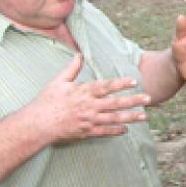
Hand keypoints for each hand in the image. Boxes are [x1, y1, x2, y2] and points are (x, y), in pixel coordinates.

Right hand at [33, 54, 151, 142]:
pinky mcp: (86, 132)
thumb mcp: (58, 82)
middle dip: (133, 101)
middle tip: (148, 98)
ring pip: (114, 119)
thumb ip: (72, 69)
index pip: (105, 86)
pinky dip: (116, 131)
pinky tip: (127, 129)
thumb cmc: (46, 101)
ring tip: (144, 116)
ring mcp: (89, 120)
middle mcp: (89, 106)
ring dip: (130, 117)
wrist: (37, 124)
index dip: (120, 83)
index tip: (134, 81)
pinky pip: (104, 132)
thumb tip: (79, 54)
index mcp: (83, 92)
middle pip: (115, 103)